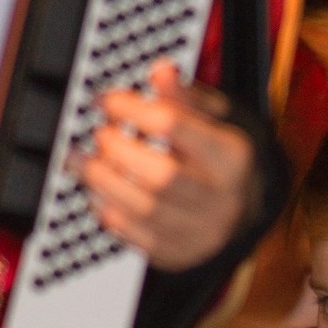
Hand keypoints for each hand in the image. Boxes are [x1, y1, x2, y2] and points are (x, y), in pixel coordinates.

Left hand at [71, 59, 257, 270]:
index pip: (175, 127)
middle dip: (118, 151)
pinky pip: (137, 238)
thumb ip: (185, 98)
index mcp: (232, 157)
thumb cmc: (222, 161)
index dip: (132, 109)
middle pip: (161, 176)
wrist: (243, 213)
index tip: (108, 101)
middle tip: (98, 135)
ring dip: (104, 182)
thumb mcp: (215, 120)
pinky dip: (110, 213)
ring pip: (145, 210)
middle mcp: (221, 199)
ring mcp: (201, 233)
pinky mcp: (179, 255)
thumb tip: (160, 72)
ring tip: (84, 161)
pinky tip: (98, 193)